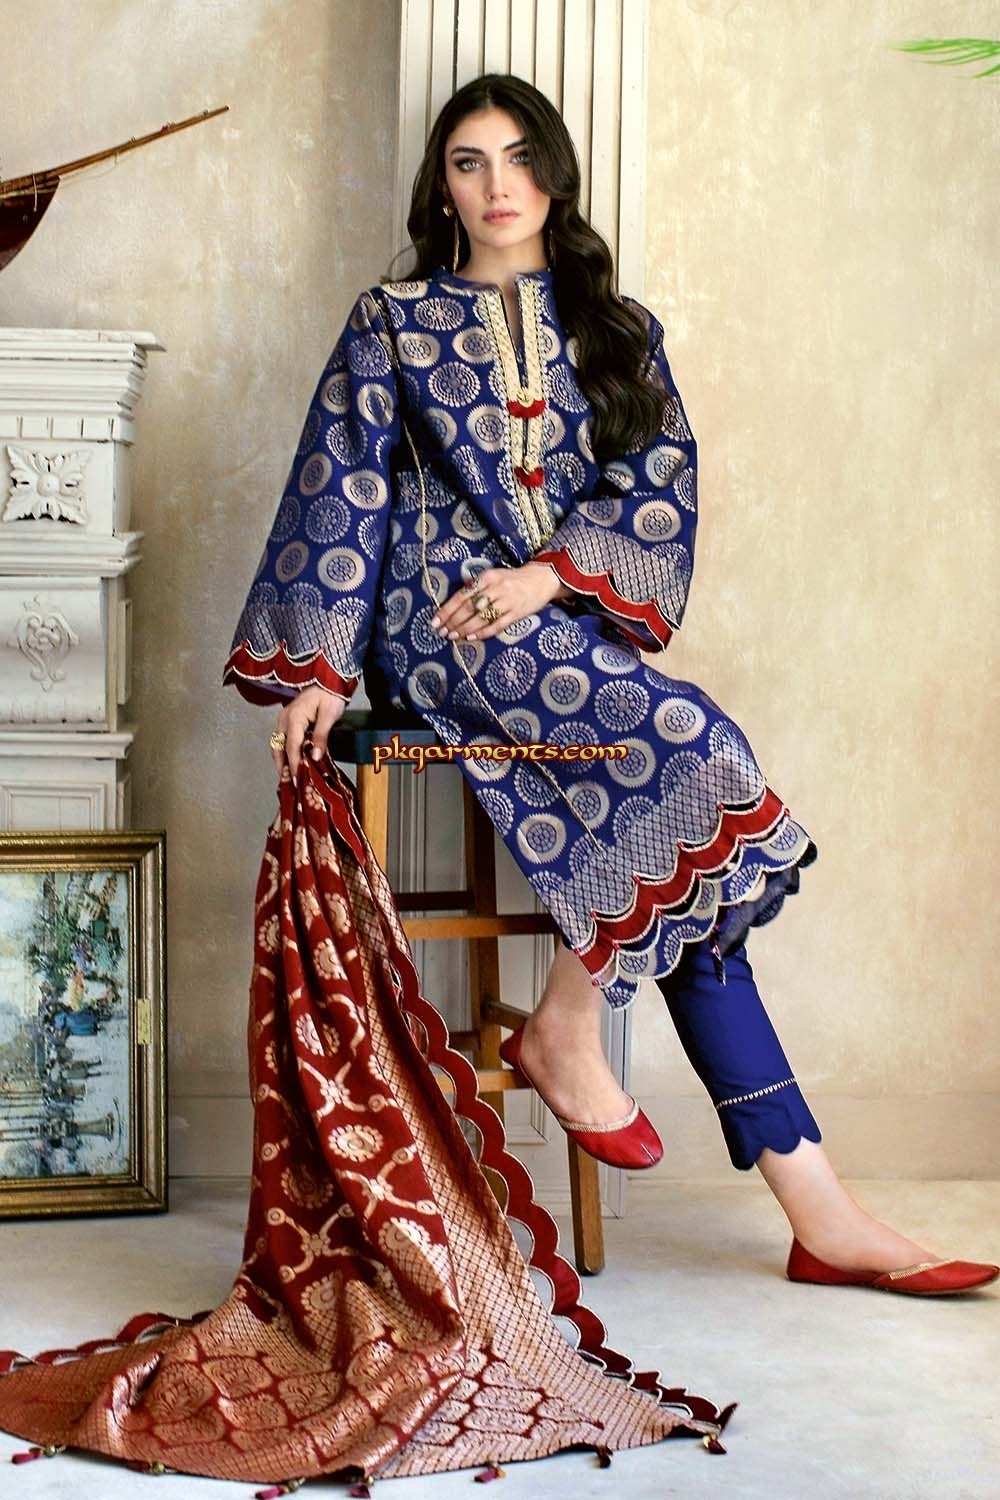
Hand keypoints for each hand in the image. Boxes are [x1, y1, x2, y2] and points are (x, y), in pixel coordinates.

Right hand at [271, 686, 347, 777]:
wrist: (329, 681)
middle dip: (282, 766)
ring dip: (282, 761)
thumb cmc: (330, 695)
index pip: (292, 747)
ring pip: (278, 744)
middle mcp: (284, 719)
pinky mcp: (287, 720)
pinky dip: (285, 752)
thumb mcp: (330, 716)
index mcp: (294, 718)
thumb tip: (315, 756)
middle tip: (289, 783)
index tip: (297, 780)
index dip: (294, 765)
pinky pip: (282, 739)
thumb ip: (321, 736)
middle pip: (279, 748)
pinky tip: (292, 761)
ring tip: (289, 776)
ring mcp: (284, 719)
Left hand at [430, 562, 571, 641]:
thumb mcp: (493, 577)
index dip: (447, 610)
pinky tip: (472, 638)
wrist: (541, 579)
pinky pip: (497, 625)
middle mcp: (496, 588)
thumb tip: (453, 606)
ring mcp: (507, 601)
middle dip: (453, 622)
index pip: (462, 595)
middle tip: (442, 632)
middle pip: (469, 608)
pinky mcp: (517, 613)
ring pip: (481, 618)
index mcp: (487, 577)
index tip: (435, 621)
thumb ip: (476, 588)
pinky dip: (483, 633)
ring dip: (465, 629)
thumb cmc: (512, 580)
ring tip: (453, 636)